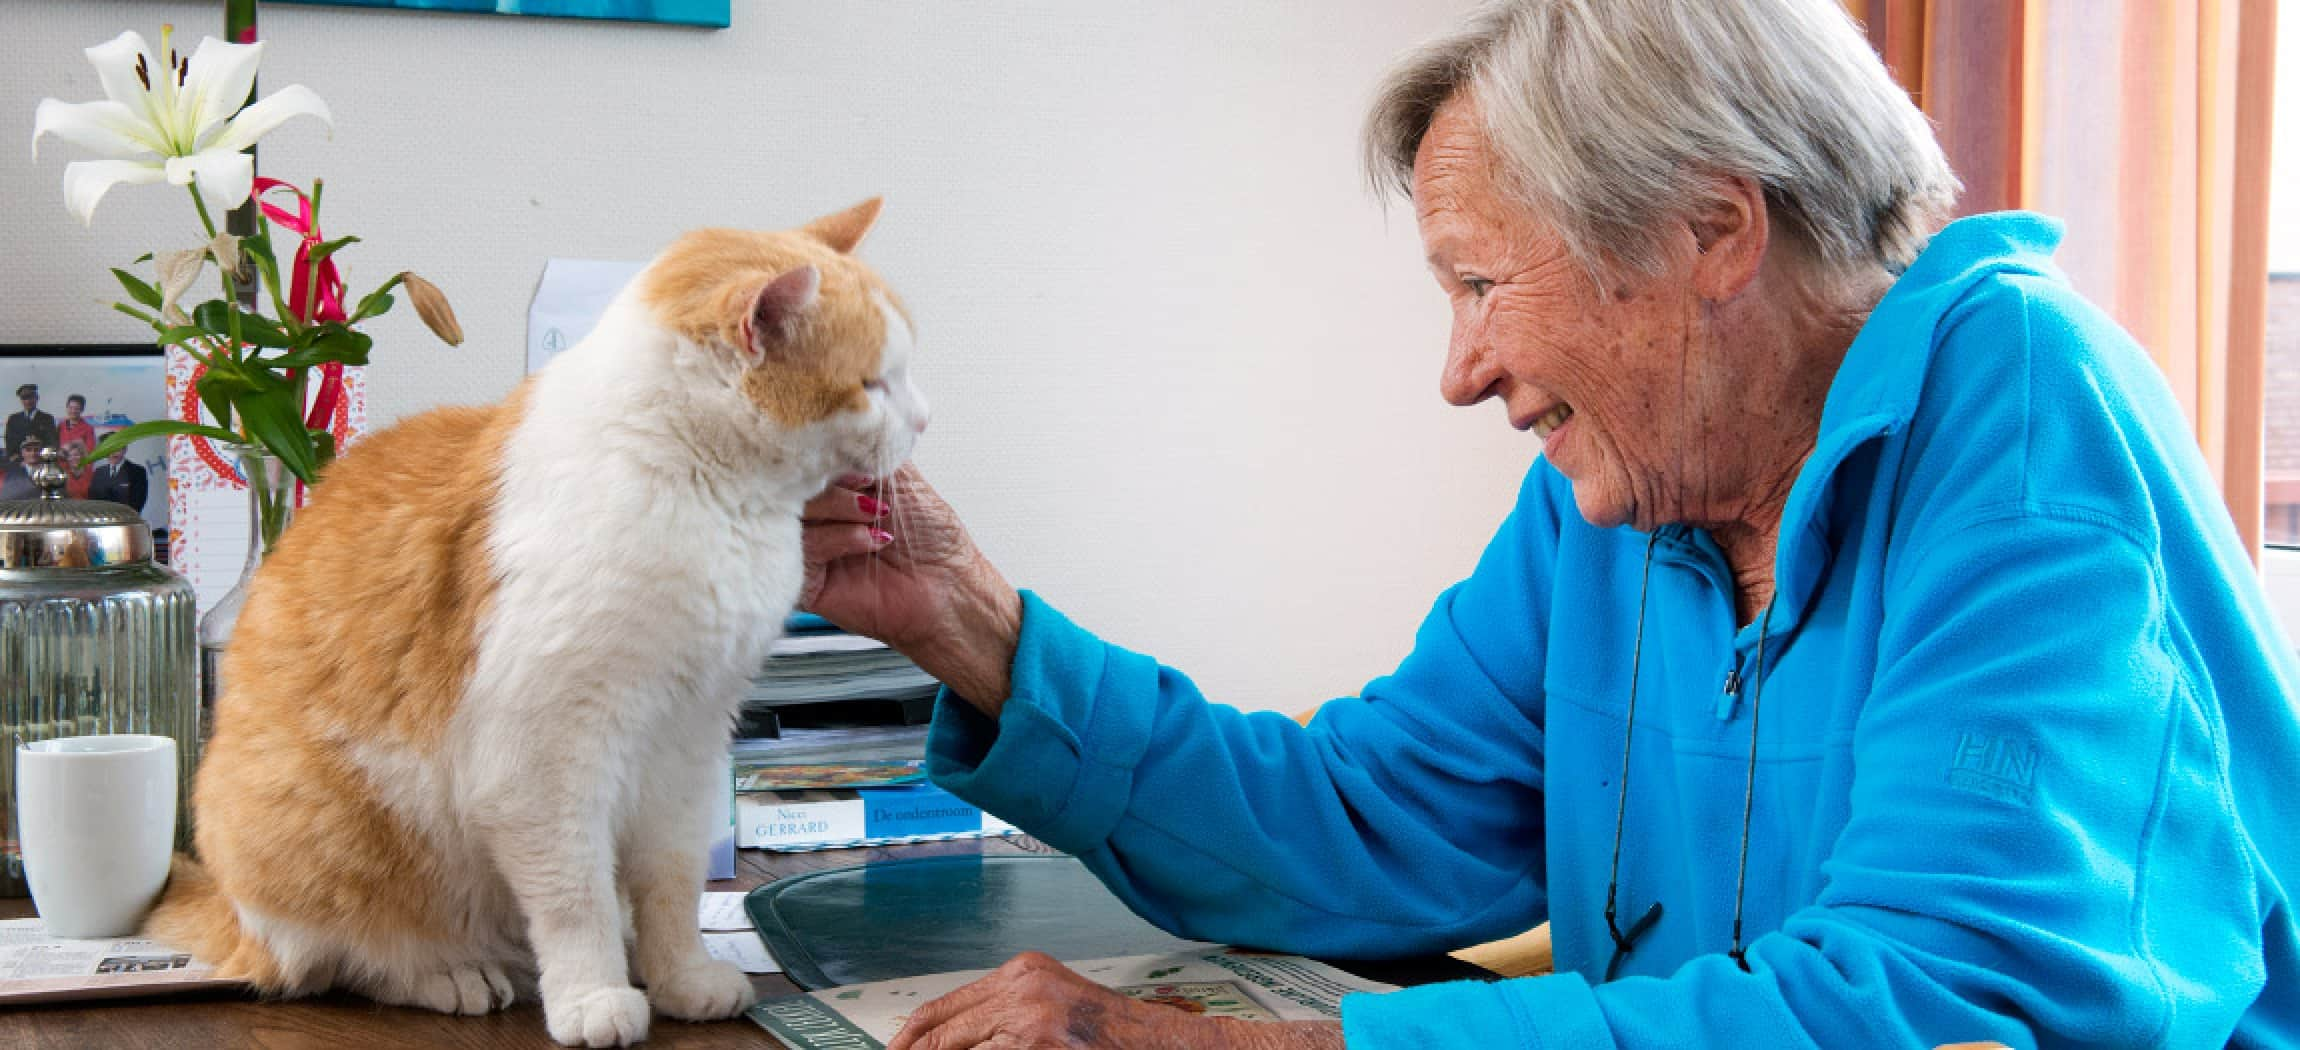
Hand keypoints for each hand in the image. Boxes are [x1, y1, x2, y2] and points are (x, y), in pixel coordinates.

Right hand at [800, 464, 1022, 711]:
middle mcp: (818, 516)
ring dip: (838, 508)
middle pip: (791, 485)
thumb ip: (868, 448)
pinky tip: (872, 541)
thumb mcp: (902, 477)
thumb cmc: (933, 538)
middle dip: (831, 482)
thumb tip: (844, 416)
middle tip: (867, 487)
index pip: (806, 461)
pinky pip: (802, 550)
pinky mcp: (807, 581)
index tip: (858, 458)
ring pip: (792, 514)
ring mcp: (809, 547)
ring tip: (875, 514)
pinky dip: (838, 538)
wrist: (949, 589)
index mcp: (834, 489)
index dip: (825, 453)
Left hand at [886, 952, 1342, 1049]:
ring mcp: (1031, 1021)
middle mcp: (1022, 988)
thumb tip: (948, 1043)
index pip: (941, 1009)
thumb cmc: (1121, 1037)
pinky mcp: (1039, 1046)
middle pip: (940, 1035)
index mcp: (1022, 973)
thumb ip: (1005, 1020)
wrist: (1175, 1046)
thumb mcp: (1055, 1011)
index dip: (909, 1040)